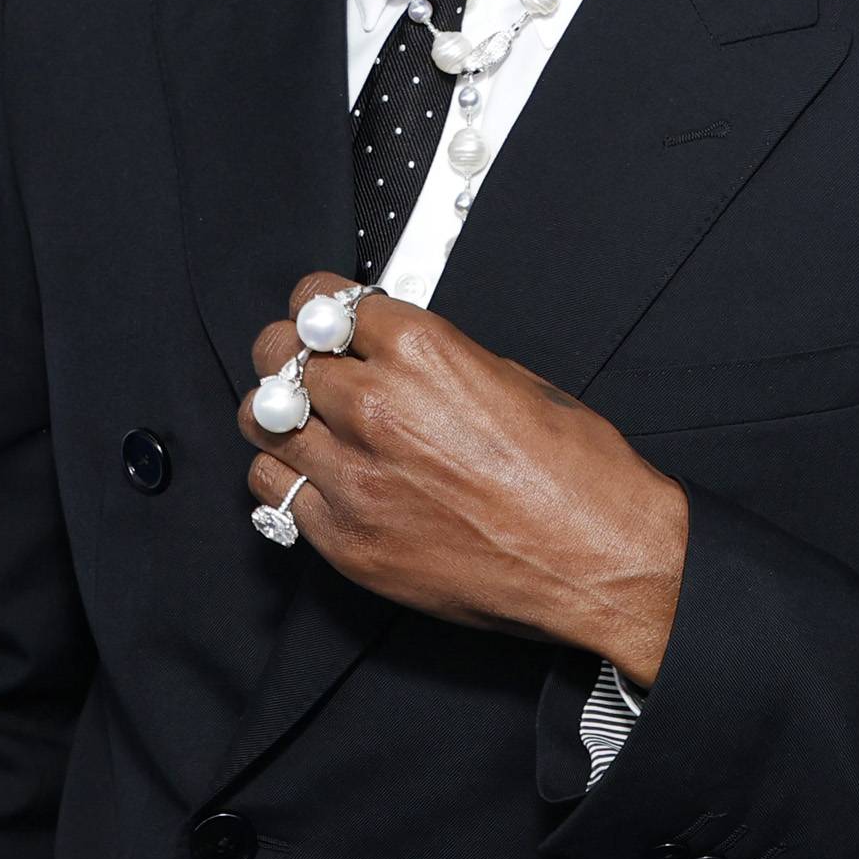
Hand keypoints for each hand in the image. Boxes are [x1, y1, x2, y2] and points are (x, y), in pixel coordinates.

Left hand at [240, 271, 689, 685]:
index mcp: (421, 352)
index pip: (319, 301)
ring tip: (306, 425)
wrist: (599, 557)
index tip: (320, 320)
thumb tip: (385, 352)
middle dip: (290, 356)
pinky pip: (275, 493)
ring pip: (260, 423)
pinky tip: (323, 478)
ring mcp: (355, 478)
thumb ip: (430, 360)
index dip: (318, 308)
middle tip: (303, 369)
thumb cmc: (576, 472)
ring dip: (279, 417)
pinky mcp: (347, 541)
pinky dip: (292, 480)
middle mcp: (376, 408)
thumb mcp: (510, 377)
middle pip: (277, 355)